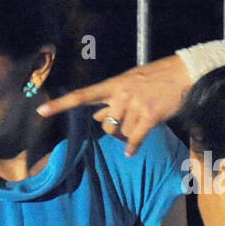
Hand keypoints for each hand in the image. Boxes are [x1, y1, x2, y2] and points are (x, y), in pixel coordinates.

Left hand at [36, 55, 193, 155]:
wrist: (183, 73)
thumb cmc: (157, 76)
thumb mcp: (130, 80)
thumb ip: (112, 97)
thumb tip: (97, 117)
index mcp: (113, 84)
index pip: (81, 96)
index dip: (60, 105)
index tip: (41, 111)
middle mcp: (120, 96)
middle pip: (104, 124)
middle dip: (112, 128)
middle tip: (127, 121)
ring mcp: (134, 107)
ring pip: (121, 133)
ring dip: (128, 134)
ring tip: (141, 123)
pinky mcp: (149, 117)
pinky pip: (134, 139)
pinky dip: (133, 148)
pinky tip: (132, 152)